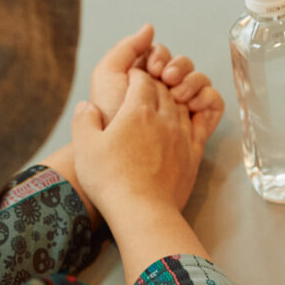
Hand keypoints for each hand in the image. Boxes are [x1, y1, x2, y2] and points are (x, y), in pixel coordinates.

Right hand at [71, 69, 221, 221]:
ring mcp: (182, 136)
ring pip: (181, 106)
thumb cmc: (110, 180)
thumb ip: (84, 120)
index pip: (142, 80)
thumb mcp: (85, 147)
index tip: (129, 77)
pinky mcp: (193, 153)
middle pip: (164, 90)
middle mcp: (165, 119)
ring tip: (161, 104)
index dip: (135, 75)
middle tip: (145, 88)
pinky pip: (199, 125)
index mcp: (137, 112)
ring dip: (172, 99)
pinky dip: (193, 115)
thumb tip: (86, 105)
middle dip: (154, 84)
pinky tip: (186, 119)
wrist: (144, 210)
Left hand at [91, 25, 224, 120]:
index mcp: (142, 80)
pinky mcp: (199, 124)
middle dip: (178, 67)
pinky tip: (193, 106)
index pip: (161, 54)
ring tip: (179, 97)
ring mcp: (183, 108)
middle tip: (167, 80)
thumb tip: (149, 28)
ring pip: (200, 80)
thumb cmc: (110, 120)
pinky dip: (208, 98)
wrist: (123, 158)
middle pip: (183, 64)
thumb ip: (125, 49)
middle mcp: (163, 92)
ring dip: (192, 82)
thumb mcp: (106, 77)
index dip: (159, 56)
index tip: (152, 69)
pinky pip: (214, 102)